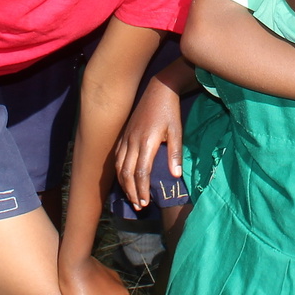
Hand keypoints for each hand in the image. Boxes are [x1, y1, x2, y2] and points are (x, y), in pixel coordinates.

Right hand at [114, 75, 185, 208]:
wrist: (158, 89)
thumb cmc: (170, 111)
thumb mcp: (177, 131)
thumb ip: (175, 153)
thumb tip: (176, 175)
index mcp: (147, 142)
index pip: (141, 172)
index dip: (141, 189)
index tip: (145, 201)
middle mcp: (132, 142)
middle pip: (127, 173)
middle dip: (131, 191)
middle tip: (138, 205)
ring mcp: (126, 138)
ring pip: (119, 166)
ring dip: (123, 183)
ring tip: (130, 196)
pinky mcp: (124, 134)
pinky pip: (117, 157)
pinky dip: (118, 171)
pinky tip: (123, 178)